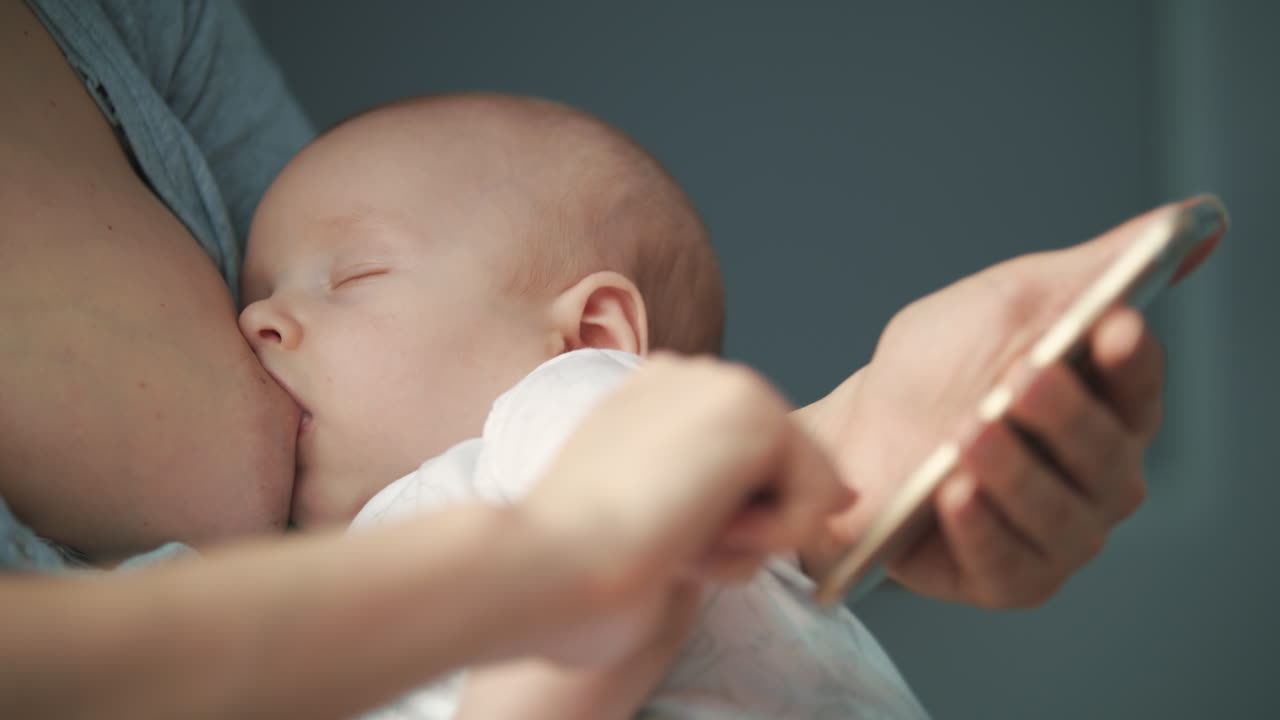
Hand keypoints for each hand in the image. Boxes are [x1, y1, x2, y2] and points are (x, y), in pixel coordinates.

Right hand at [521, 353, 851, 665]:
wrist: (547, 560)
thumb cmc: (580, 562)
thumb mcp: (669, 521)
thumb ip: (739, 499)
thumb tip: (844, 495)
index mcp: (654, 393)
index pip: (745, 461)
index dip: (731, 516)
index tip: (663, 536)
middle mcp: (693, 375)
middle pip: (782, 470)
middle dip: (744, 524)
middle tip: (667, 540)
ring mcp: (725, 386)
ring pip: (801, 485)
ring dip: (753, 536)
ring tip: (678, 537)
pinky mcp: (757, 414)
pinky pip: (819, 499)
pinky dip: (772, 538)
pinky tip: (702, 533)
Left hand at [801, 196, 1224, 607]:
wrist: (856, 429)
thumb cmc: (940, 368)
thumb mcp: (1010, 301)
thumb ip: (1096, 269)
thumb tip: (1195, 220)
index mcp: (1111, 406)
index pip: (1141, 383)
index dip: (1130, 359)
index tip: (1109, 325)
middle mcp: (1099, 476)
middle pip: (1106, 453)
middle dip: (1063, 415)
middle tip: (1020, 380)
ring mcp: (1058, 533)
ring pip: (1059, 513)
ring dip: (1015, 472)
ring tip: (969, 434)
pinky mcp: (1007, 578)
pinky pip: (1007, 564)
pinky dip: (980, 529)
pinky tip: (952, 494)